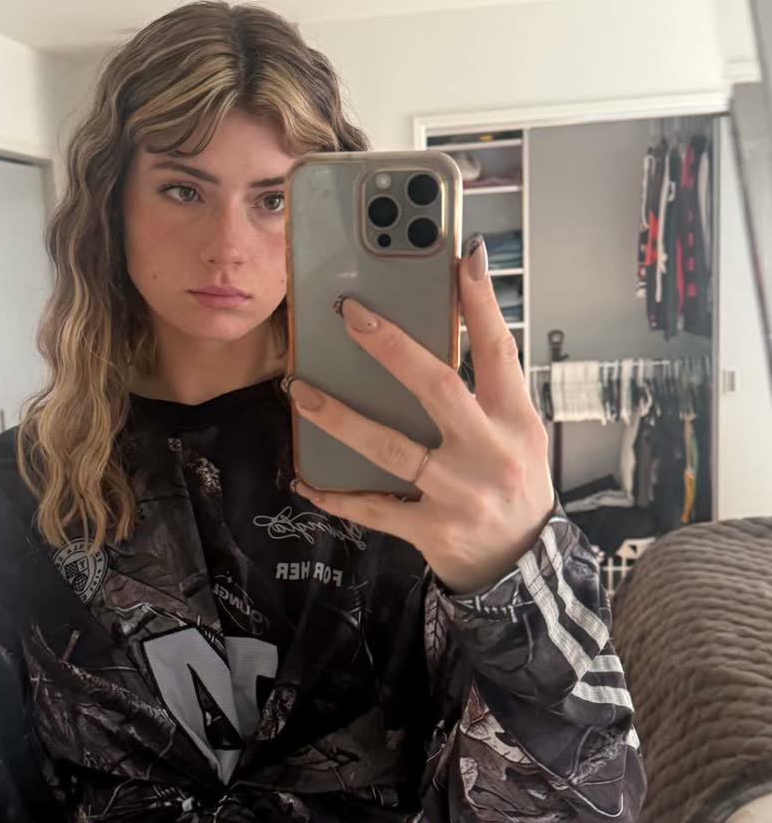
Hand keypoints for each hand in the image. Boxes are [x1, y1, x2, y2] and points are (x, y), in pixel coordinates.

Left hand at [287, 235, 555, 594]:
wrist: (520, 566)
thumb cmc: (512, 485)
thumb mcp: (519, 434)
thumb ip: (486, 391)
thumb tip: (443, 332)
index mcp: (515, 421)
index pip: (499, 351)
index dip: (481, 303)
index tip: (461, 256)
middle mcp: (489, 453)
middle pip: (438, 389)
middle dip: (392, 348)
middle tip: (350, 314)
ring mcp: (459, 493)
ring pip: (391, 448)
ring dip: (340, 417)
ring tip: (301, 390)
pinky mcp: (431, 529)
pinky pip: (373, 508)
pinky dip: (335, 493)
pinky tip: (304, 476)